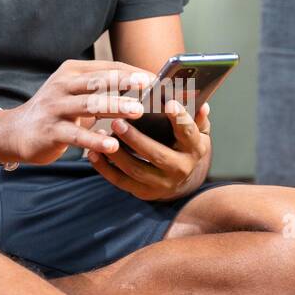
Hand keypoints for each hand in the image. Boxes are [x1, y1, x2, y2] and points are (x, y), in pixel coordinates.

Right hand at [0, 60, 155, 166]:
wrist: (15, 132)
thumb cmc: (56, 112)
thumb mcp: (77, 95)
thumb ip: (103, 91)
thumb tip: (141, 89)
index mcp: (72, 72)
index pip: (106, 68)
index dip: (131, 72)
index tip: (156, 79)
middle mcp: (62, 85)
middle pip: (98, 81)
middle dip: (125, 83)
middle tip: (149, 87)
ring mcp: (55, 107)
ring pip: (89, 104)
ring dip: (115, 107)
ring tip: (137, 112)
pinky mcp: (50, 130)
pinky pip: (76, 135)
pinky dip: (95, 139)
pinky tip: (113, 145)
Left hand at [85, 96, 211, 200]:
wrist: (183, 180)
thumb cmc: (186, 145)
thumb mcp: (197, 132)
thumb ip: (196, 118)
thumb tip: (202, 105)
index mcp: (194, 148)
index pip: (188, 132)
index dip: (179, 118)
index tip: (168, 103)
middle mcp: (180, 169)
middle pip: (156, 154)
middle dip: (135, 139)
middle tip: (117, 121)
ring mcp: (161, 184)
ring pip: (135, 169)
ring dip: (116, 152)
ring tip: (102, 133)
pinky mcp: (144, 192)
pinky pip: (121, 181)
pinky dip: (104, 168)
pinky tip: (93, 153)